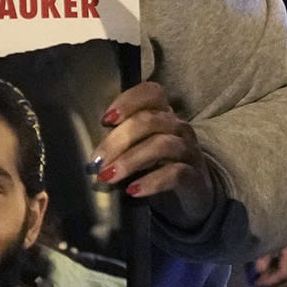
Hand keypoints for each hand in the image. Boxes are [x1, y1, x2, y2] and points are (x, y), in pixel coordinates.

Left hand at [94, 81, 216, 226]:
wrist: (195, 194)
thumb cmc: (158, 167)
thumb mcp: (140, 149)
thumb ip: (120, 142)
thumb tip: (90, 153)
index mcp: (163, 114)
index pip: (152, 93)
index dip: (128, 101)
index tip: (105, 119)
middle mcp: (178, 127)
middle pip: (149, 121)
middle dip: (118, 140)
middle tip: (97, 160)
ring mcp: (188, 150)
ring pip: (162, 145)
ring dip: (130, 160)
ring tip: (109, 176)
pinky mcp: (195, 176)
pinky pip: (175, 173)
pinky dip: (152, 182)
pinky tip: (133, 190)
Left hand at [251, 211, 286, 286]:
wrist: (277, 191)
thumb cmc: (266, 212)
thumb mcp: (259, 234)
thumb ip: (260, 255)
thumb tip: (259, 272)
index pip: (286, 273)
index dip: (270, 282)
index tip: (255, 284)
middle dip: (275, 282)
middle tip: (260, 283)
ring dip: (277, 274)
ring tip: (262, 273)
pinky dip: (280, 264)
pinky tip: (268, 262)